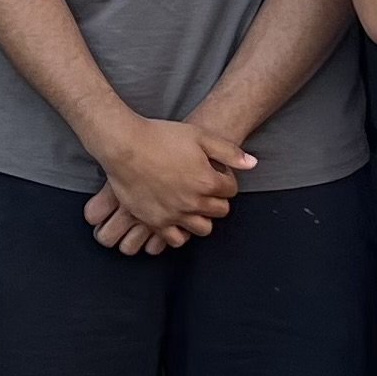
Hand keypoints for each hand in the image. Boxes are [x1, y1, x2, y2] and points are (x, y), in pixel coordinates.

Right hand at [91, 117, 255, 247]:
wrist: (124, 145)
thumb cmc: (160, 136)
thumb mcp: (199, 135)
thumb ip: (229, 151)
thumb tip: (252, 164)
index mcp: (208, 181)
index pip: (231, 189)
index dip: (224, 179)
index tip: (214, 173)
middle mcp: (194, 202)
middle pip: (220, 210)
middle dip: (216, 199)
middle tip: (203, 188)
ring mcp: (174, 214)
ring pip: (202, 228)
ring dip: (202, 218)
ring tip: (192, 205)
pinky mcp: (155, 222)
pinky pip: (176, 239)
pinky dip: (181, 232)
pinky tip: (176, 218)